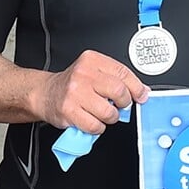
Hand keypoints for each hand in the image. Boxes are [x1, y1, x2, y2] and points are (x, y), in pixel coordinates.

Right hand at [30, 49, 146, 132]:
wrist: (45, 93)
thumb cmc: (73, 84)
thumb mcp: (94, 72)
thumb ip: (117, 79)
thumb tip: (142, 91)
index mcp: (92, 61)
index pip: (123, 73)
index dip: (137, 87)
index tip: (142, 96)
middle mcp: (83, 74)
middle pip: (119, 91)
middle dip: (124, 103)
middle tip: (119, 105)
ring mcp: (75, 93)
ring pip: (109, 112)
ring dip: (110, 117)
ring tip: (102, 113)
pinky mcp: (69, 111)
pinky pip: (95, 126)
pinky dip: (98, 127)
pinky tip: (92, 120)